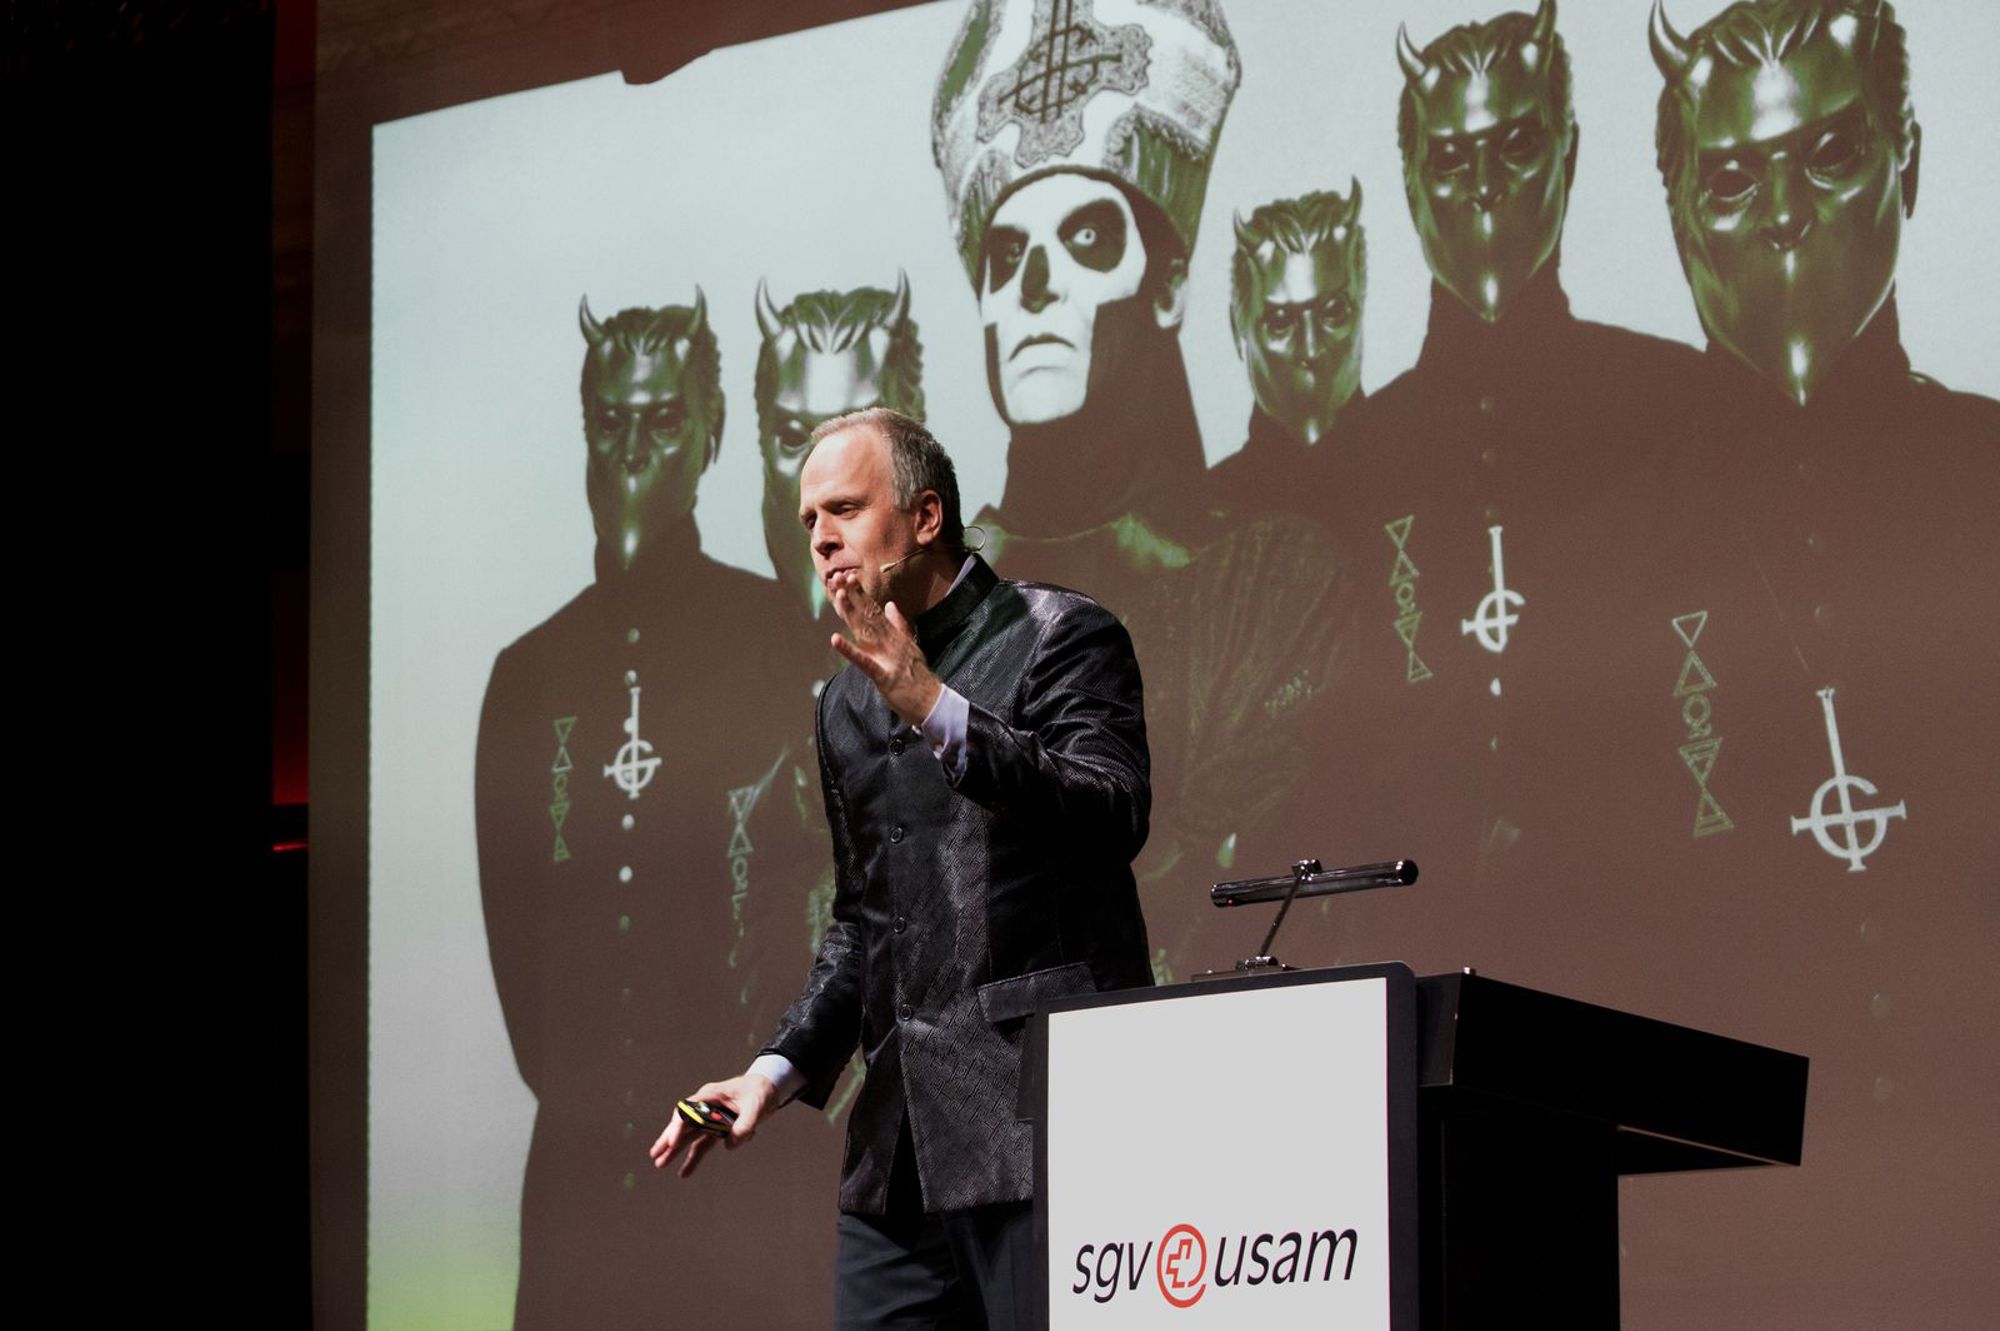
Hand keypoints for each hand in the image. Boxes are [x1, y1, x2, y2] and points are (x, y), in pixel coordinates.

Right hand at [648, 1073, 779, 1178]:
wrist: (768, 1089)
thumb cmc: (759, 1091)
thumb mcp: (755, 1107)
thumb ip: (744, 1126)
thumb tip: (729, 1145)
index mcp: (710, 1095)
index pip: (688, 1110)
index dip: (678, 1127)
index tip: (673, 1143)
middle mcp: (706, 1107)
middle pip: (683, 1124)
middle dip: (669, 1140)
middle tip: (655, 1155)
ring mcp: (711, 1118)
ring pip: (689, 1136)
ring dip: (676, 1151)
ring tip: (660, 1164)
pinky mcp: (717, 1129)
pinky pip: (702, 1145)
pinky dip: (694, 1158)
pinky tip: (684, 1172)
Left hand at [826, 570, 942, 726]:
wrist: (930, 700)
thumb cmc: (917, 677)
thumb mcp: (909, 645)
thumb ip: (899, 625)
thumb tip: (890, 605)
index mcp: (893, 636)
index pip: (874, 611)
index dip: (860, 594)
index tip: (849, 576)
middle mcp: (889, 642)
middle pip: (868, 615)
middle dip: (854, 595)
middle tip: (840, 576)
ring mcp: (886, 657)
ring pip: (865, 631)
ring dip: (852, 613)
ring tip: (839, 595)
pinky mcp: (882, 675)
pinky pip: (863, 661)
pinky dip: (849, 651)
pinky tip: (835, 640)